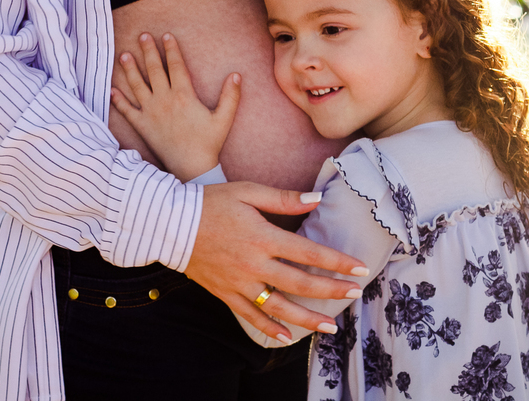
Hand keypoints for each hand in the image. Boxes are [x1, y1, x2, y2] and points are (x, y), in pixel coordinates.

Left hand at [110, 33, 239, 181]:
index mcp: (184, 95)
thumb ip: (231, 96)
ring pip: (138, 86)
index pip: (176, 66)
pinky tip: (112, 90)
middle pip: (154, 70)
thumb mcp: (224, 119)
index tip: (166, 35)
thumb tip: (237, 75)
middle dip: (148, 51)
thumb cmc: (209, 143)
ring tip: (124, 55)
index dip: (172, 49)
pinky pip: (127, 111)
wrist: (191, 167)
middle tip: (142, 36)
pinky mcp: (143, 126)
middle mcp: (164, 100)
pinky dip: (119, 101)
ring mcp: (151, 113)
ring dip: (130, 70)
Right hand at [186, 182, 368, 342]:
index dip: (336, 262)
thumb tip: (317, 198)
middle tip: (354, 293)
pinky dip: (268, 328)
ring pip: (278, 307)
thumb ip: (284, 198)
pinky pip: (250, 315)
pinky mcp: (225, 293)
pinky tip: (286, 337)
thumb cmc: (211, 202)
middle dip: (330, 291)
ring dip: (306, 318)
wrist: (169, 224)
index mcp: (262, 237)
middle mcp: (253, 264)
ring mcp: (239, 282)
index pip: (308, 253)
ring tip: (330, 327)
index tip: (359, 267)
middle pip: (299, 283)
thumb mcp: (248, 191)